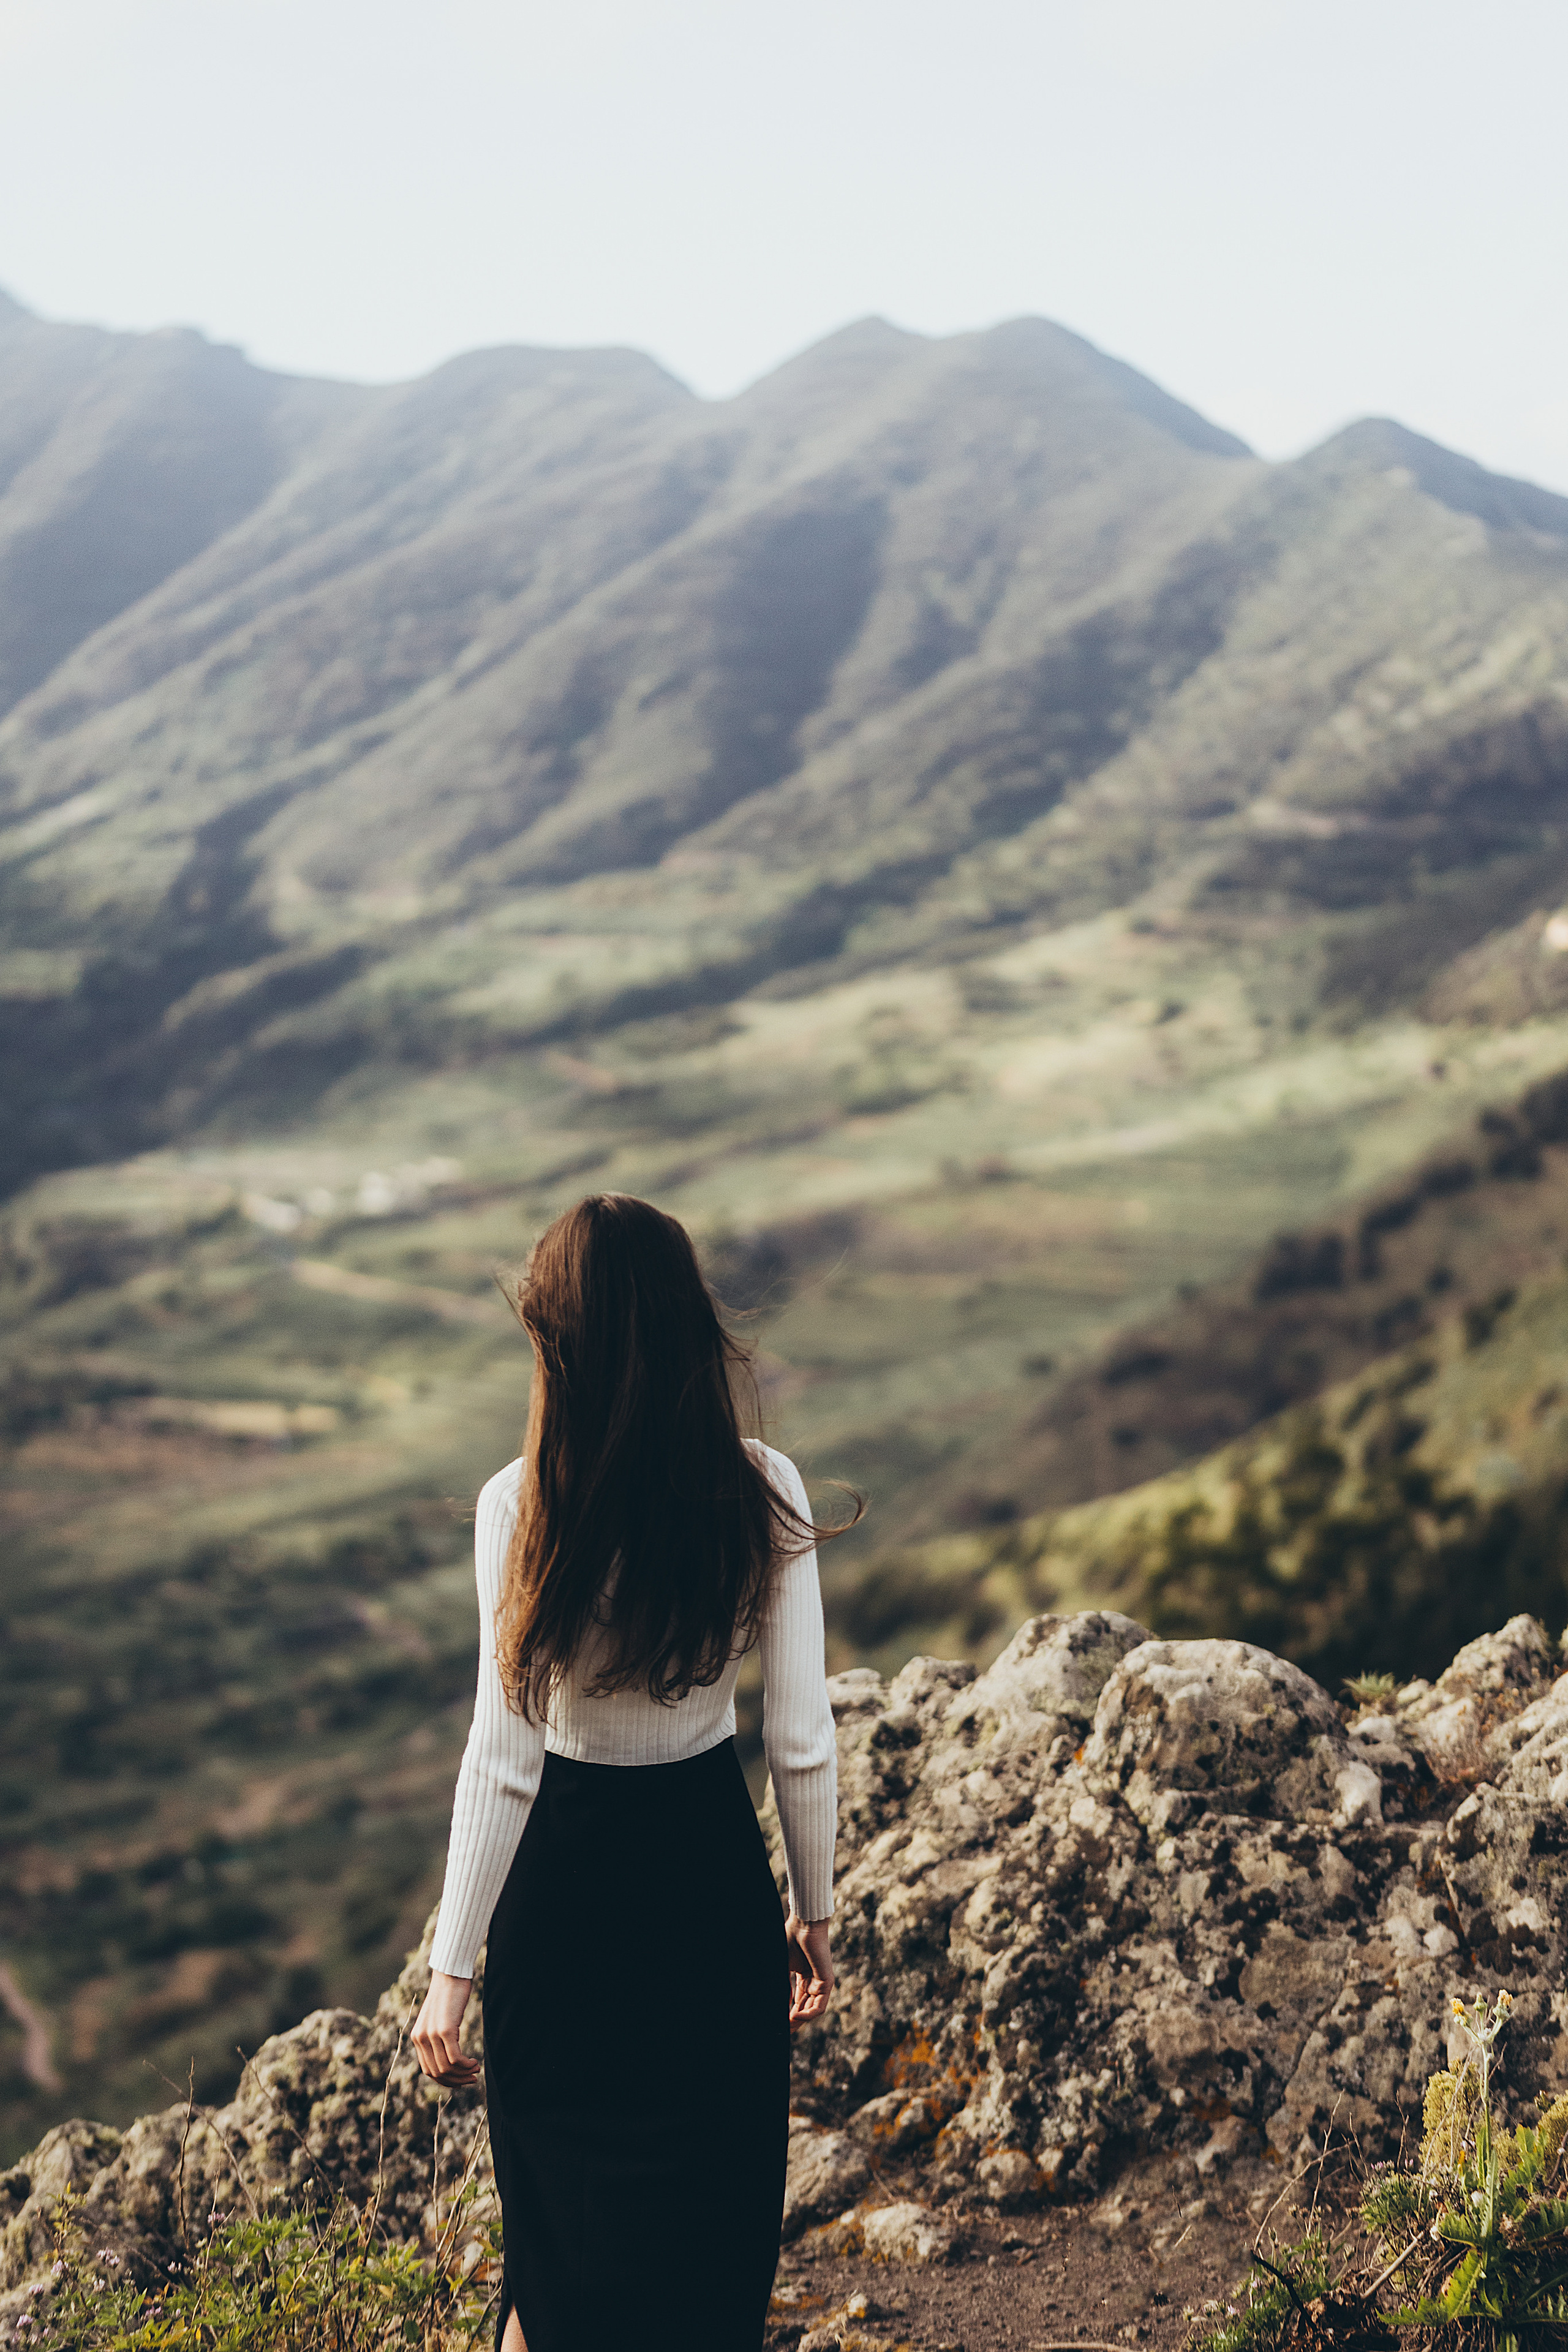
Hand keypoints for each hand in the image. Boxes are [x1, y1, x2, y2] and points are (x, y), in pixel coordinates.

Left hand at [412, 1970, 480, 2087]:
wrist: (450, 1974)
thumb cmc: (448, 1996)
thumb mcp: (438, 2020)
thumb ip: (437, 2038)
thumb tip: (449, 2060)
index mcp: (417, 2038)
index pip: (429, 2070)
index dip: (446, 2080)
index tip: (461, 2080)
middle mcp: (421, 2038)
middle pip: (438, 2073)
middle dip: (457, 2080)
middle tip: (472, 2078)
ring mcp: (432, 2034)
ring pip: (447, 2068)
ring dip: (464, 2074)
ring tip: (476, 2069)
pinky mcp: (445, 2029)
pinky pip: (455, 2058)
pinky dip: (466, 2065)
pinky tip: (474, 2062)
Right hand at [786, 1914, 833, 2030]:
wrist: (803, 1925)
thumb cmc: (791, 1940)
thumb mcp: (782, 1967)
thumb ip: (781, 1986)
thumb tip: (779, 2002)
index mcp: (804, 1978)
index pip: (797, 2002)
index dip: (788, 2014)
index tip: (778, 2024)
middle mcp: (814, 1982)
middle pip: (804, 2009)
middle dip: (793, 2021)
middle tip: (782, 2029)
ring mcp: (821, 1983)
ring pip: (811, 2011)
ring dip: (799, 2020)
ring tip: (786, 2024)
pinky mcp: (827, 1982)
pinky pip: (819, 2007)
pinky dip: (807, 2014)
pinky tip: (794, 2014)